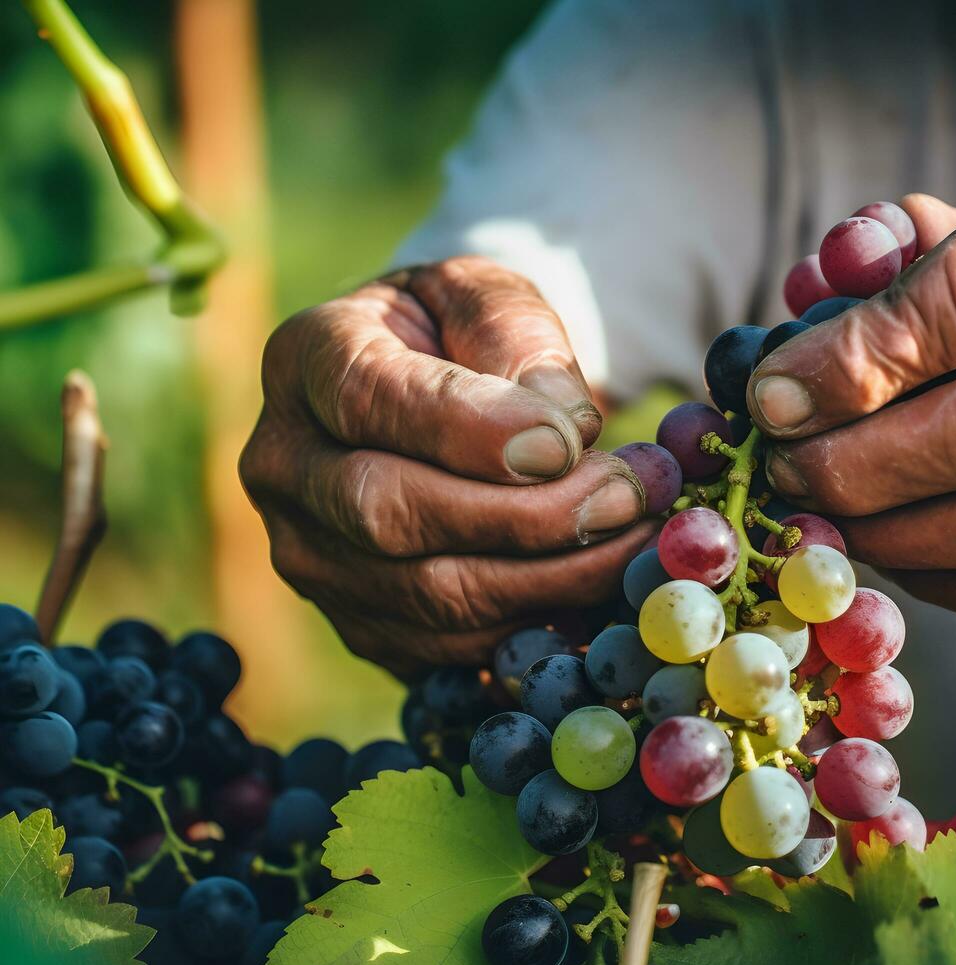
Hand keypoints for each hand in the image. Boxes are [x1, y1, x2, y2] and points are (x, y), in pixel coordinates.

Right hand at [240, 257, 654, 673]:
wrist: (440, 392)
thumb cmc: (467, 334)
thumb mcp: (490, 296)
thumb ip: (517, 338)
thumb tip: (562, 432)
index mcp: (307, 358)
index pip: (370, 399)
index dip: (472, 429)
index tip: (569, 440)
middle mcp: (286, 466)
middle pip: (390, 512)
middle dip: (528, 515)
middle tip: (629, 496)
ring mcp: (312, 556)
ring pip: (427, 595)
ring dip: (551, 577)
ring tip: (636, 536)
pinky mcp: (359, 624)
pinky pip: (451, 646)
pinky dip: (537, 620)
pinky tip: (601, 582)